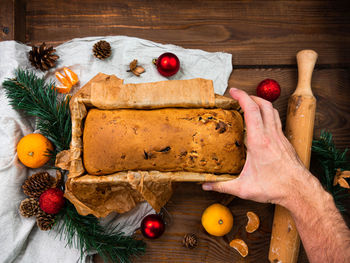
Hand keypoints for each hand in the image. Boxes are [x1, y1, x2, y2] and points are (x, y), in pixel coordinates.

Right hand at [203, 88, 313, 205]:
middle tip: (239, 96)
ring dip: (261, 103)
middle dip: (250, 95)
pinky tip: (261, 122)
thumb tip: (206, 185)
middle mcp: (271, 135)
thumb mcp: (244, 188)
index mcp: (259, 141)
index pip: (251, 110)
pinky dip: (268, 114)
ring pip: (272, 110)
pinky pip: (276, 121)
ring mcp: (279, 137)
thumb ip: (222, 185)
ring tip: (250, 104)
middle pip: (263, 104)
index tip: (233, 91)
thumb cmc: (276, 187)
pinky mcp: (285, 142)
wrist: (299, 191)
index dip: (241, 96)